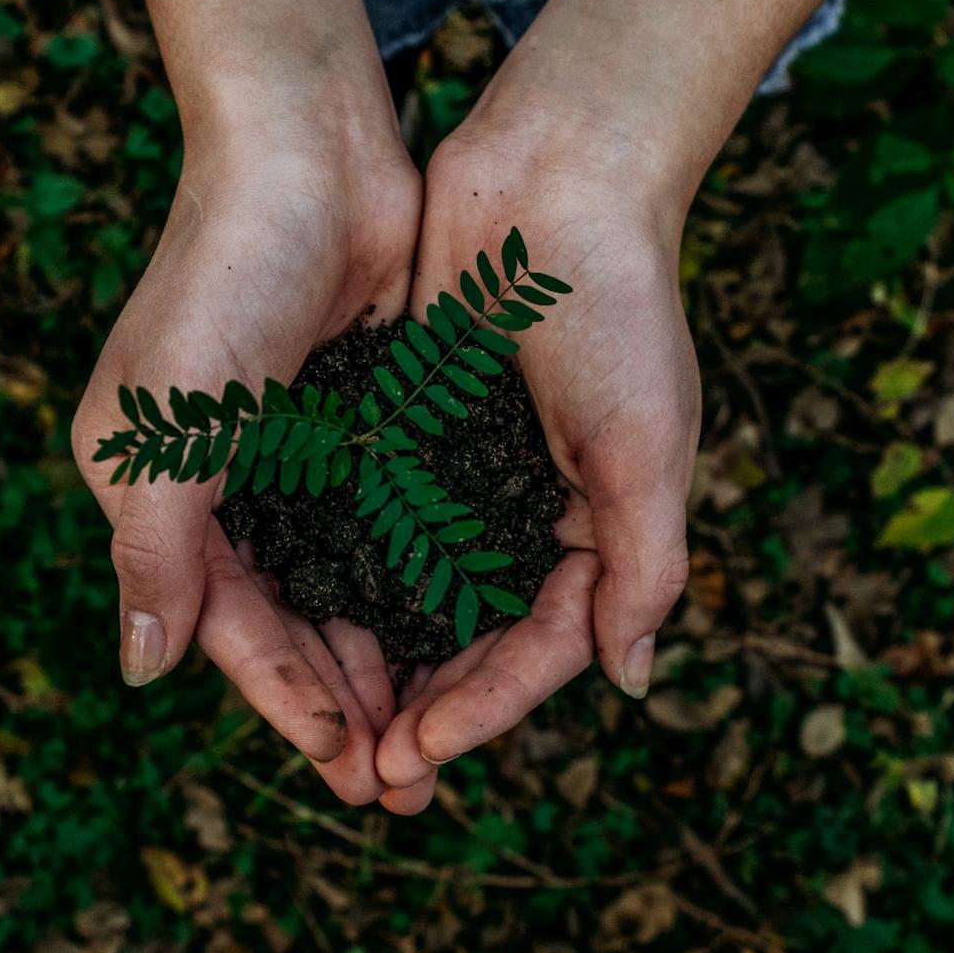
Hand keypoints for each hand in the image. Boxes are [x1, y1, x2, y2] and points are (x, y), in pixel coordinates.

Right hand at [73, 112, 420, 804]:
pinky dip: (416, 580)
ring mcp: (300, 454)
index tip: (345, 760)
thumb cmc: (223, 278)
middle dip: (342, 698)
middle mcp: (229, 482)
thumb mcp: (166, 423)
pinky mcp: (364, 422)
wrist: (308, 154)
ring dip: (385, 655)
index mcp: (163, 490)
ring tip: (435, 728)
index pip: (226, 622)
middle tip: (401, 780)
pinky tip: (457, 630)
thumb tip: (140, 671)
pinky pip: (390, 524)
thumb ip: (153, 550)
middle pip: (289, 618)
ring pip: (345, 583)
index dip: (283, 696)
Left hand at [373, 118, 701, 813]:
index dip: (486, 706)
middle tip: (368, 774)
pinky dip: (348, 568)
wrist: (556, 178)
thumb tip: (631, 680)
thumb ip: (645, 564)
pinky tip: (305, 614)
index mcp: (596, 525)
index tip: (420, 752)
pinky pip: (377, 516)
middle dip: (427, 705)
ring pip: (417, 589)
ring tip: (332, 722)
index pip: (542, 645)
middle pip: (474, 635)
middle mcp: (528, 509)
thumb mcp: (649, 444)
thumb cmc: (618, 308)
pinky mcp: (412, 426)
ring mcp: (466, 470)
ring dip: (380, 656)